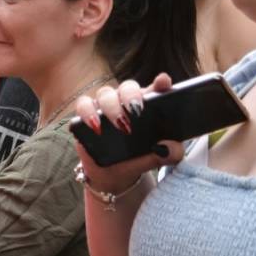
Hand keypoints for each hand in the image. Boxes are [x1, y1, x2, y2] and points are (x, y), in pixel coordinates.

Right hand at [73, 74, 182, 193]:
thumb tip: (172, 148)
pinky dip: (88, 113)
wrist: (113, 174)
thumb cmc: (136, 159)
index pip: (156, 88)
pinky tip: (95, 126)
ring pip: (105, 93)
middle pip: (128, 87)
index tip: (163, 82)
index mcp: (148, 106)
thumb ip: (169, 154)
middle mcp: (125, 101)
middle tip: (137, 111)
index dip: (160, 83)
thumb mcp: (156, 158)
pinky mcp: (86, 114)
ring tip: (119, 125)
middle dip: (132, 96)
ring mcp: (104, 106)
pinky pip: (83, 105)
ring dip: (112, 107)